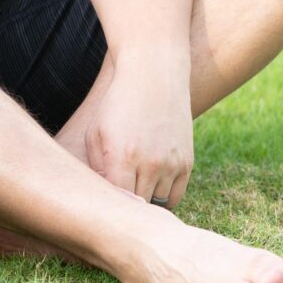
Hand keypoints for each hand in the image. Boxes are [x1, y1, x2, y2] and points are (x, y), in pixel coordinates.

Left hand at [69, 61, 193, 207]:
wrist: (153, 77)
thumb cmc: (116, 105)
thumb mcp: (95, 133)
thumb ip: (95, 168)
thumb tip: (103, 198)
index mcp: (122, 158)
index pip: (117, 202)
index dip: (108, 205)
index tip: (100, 203)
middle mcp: (150, 164)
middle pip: (137, 205)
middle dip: (125, 206)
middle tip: (113, 204)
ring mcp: (172, 164)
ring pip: (157, 204)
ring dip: (144, 201)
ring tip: (130, 193)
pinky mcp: (187, 163)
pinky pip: (175, 196)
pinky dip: (162, 198)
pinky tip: (148, 190)